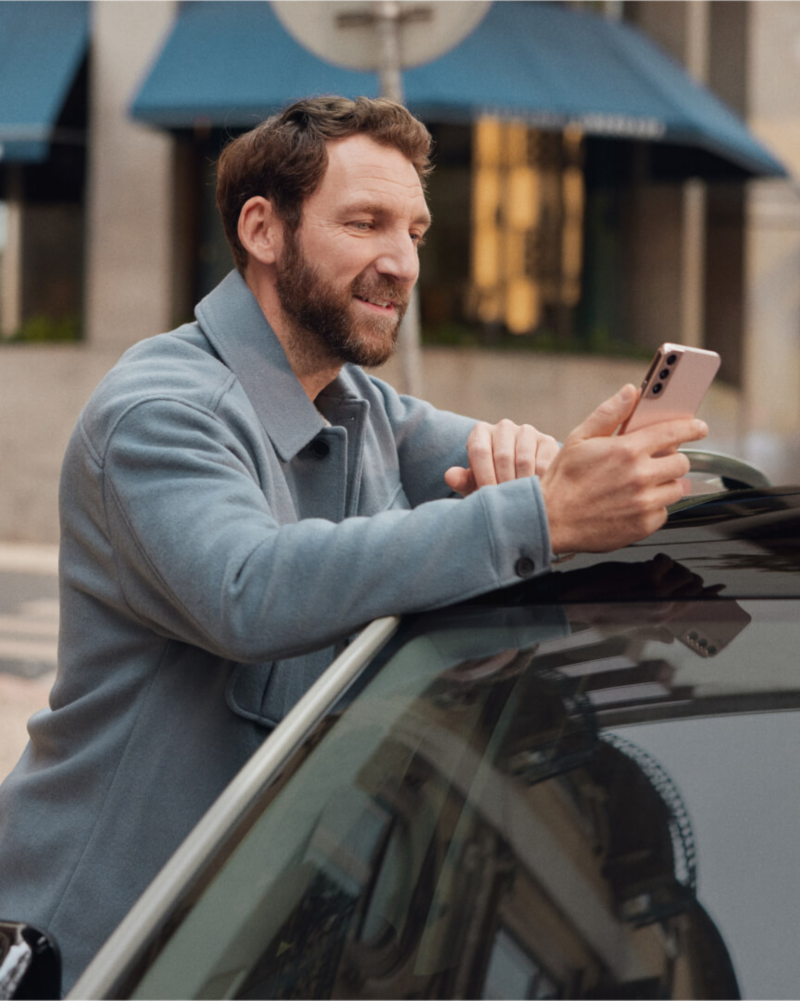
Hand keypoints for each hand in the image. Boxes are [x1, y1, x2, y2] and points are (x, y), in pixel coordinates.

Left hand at [444, 420, 559, 496]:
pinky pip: (543, 463)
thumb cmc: (491, 482)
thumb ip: (463, 480)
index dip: (484, 477)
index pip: (480, 451)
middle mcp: (503, 427)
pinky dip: (540, 481)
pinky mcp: (548, 441)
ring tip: (520, 503)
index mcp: (480, 433)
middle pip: (502, 456)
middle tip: (506, 505)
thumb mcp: (476, 483)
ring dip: (521, 484)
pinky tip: (537, 496)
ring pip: (524, 459)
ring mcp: (527, 431)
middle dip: (503, 483)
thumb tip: (450, 476)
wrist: (522, 482)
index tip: (489, 496)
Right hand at [540, 384, 707, 553]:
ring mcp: (644, 502)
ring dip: (666, 484)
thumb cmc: (563, 480)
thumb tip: (630, 391)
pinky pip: (664, 512)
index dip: (691, 428)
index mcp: (627, 450)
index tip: (698, 428)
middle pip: (681, 463)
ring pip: (677, 488)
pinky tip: (634, 503)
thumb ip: (609, 413)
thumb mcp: (579, 438)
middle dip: (673, 460)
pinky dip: (654, 507)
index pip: (674, 433)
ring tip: (643, 484)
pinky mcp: (644, 525)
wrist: (551, 520)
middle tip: (657, 462)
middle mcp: (640, 476)